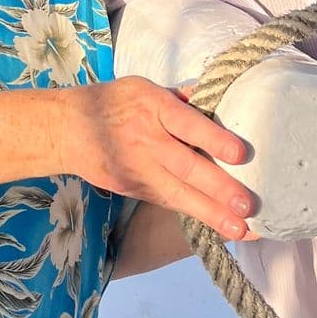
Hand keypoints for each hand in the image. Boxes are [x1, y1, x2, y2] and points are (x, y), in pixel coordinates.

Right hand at [58, 78, 253, 243]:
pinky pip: (168, 201)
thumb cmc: (116, 102)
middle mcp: (146, 140)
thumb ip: (180, 97)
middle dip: (218, 188)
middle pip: (186, 167)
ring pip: (178, 194)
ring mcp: (139, 169)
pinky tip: (219, 226)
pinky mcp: (134, 188)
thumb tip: (218, 100)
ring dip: (211, 213)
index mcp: (153, 107)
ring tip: (240, 229)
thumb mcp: (145, 87)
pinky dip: (194, 214)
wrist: (68, 128)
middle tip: (248, 205)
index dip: (213, 139)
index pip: (187, 124)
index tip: (240, 154)